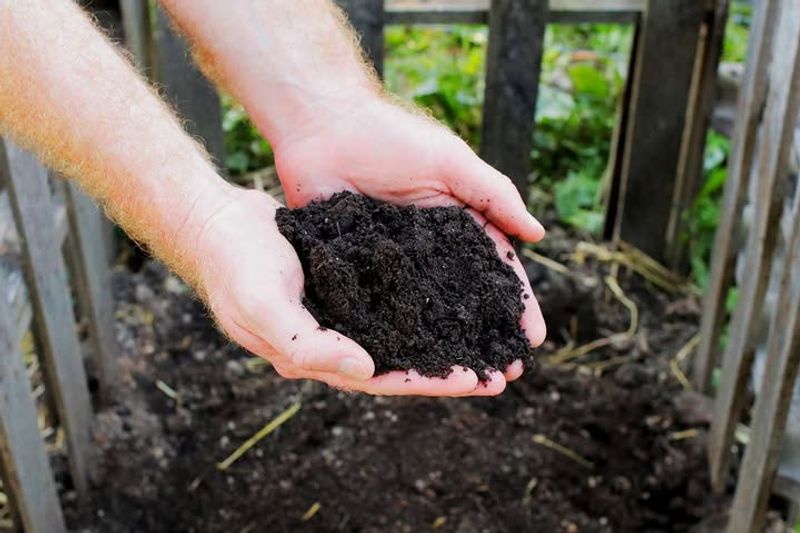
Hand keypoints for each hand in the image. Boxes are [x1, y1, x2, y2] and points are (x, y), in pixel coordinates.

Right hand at [192, 187, 492, 395]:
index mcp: (317, 355)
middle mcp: (335, 337)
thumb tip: (365, 370)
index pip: (385, 378)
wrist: (216, 222)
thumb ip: (309, 345)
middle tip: (500, 369)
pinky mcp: (345, 279)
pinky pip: (392, 293)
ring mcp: (341, 309)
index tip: (477, 382)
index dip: (431, 382)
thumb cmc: (234, 267)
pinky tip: (450, 289)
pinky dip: (421, 296)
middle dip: (449, 365)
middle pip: (403, 358)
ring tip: (485, 333)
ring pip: (403, 328)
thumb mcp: (264, 307)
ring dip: (442, 331)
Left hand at [270, 94, 546, 393]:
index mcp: (456, 223)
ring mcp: (391, 263)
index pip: (495, 270)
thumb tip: (538, 234)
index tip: (533, 338)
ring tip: (464, 380)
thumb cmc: (390, 137)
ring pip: (422, 312)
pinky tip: (405, 364)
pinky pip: (376, 307)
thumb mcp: (450, 162)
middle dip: (485, 336)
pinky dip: (392, 335)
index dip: (515, 304)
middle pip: (463, 300)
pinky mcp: (354, 270)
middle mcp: (427, 250)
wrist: (322, 127)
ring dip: (444, 345)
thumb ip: (493, 195)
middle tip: (505, 373)